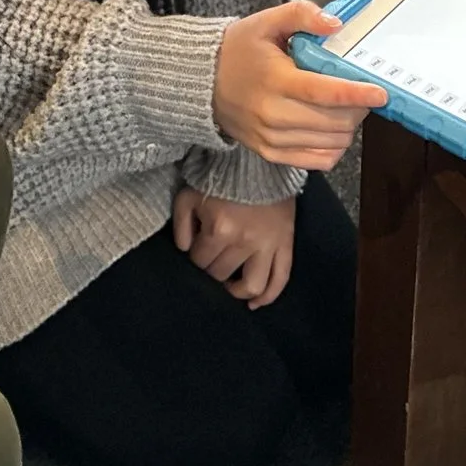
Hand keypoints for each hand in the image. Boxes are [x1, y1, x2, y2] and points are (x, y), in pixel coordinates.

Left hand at [173, 187, 296, 308]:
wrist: (257, 161)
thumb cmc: (219, 178)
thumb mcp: (189, 195)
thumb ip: (180, 225)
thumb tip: (185, 250)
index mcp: (219, 229)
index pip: (200, 261)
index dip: (196, 257)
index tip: (198, 247)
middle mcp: (244, 242)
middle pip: (221, 273)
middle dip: (213, 269)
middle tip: (213, 259)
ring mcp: (268, 245)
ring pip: (253, 285)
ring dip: (238, 291)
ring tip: (231, 287)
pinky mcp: (286, 243)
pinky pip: (280, 278)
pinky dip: (268, 296)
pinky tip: (254, 304)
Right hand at [213, 0, 386, 167]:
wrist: (201, 82)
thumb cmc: (238, 50)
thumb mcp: (266, 22)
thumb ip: (302, 15)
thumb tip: (335, 24)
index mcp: (275, 80)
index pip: (325, 93)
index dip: (357, 94)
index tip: (381, 92)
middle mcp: (273, 114)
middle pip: (334, 121)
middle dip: (359, 109)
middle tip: (363, 93)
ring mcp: (271, 138)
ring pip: (331, 142)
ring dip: (349, 127)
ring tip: (347, 108)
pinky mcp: (270, 153)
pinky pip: (317, 160)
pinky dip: (334, 147)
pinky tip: (333, 129)